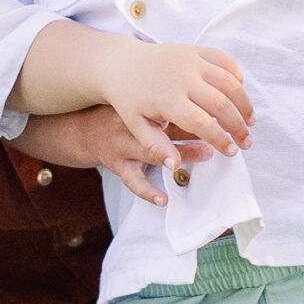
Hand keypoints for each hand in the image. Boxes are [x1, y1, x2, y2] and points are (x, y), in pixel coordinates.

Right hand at [9, 105, 213, 178]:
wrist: (81, 128)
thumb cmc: (121, 114)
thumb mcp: (140, 103)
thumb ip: (169, 104)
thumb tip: (213, 103)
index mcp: (139, 106)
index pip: (170, 105)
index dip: (196, 110)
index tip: (221, 113)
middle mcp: (130, 123)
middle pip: (165, 126)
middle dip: (194, 132)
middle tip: (217, 138)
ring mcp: (122, 145)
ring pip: (152, 152)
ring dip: (181, 154)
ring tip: (205, 155)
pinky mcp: (116, 165)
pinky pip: (132, 181)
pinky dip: (148, 192)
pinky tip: (164, 200)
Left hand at [99, 42, 250, 171]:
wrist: (120, 64)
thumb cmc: (130, 100)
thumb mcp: (137, 126)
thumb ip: (156, 147)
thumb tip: (175, 167)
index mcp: (166, 99)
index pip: (202, 123)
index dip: (220, 138)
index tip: (232, 152)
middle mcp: (181, 77)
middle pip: (221, 103)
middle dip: (238, 125)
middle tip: (246, 142)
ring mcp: (190, 60)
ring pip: (229, 81)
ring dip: (244, 103)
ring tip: (250, 121)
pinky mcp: (194, 49)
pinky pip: (224, 60)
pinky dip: (237, 76)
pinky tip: (239, 93)